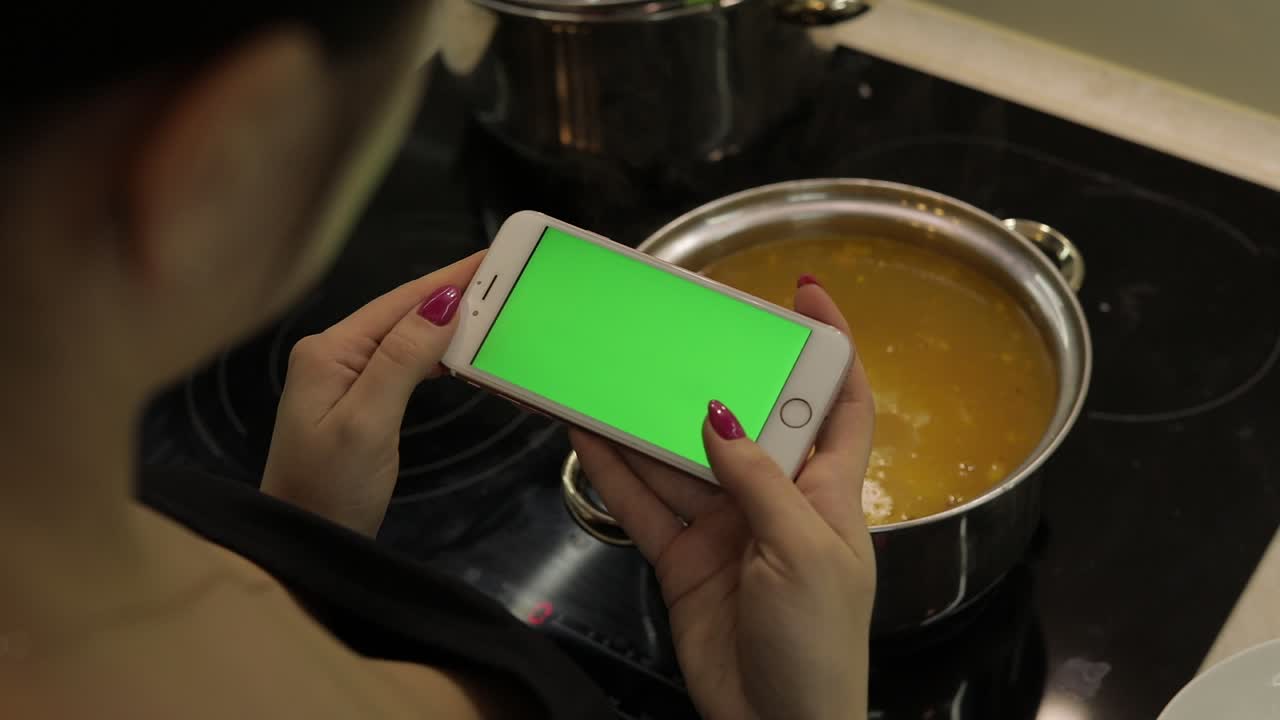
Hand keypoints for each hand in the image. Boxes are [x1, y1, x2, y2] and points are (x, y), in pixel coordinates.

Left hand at [261, 252, 484, 535]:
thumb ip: (402, 359)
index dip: (449, 278)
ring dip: (448, 324)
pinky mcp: (359, 404)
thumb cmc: (330, 487)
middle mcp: (334, 356)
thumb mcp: (368, 421)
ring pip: (406, 338)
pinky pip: (404, 365)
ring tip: (496, 307)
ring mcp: (345, 380)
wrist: (302, 546)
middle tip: (508, 277)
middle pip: (403, 314)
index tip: (494, 256)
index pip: (400, 301)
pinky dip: (437, 355)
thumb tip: (443, 302)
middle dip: (453, 294)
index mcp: (330, 351)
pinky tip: (462, 351)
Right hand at [570, 280, 875, 719]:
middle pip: (745, 419)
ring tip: (611, 370)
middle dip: (714, 373)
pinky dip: (615, 470)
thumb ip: (759, 479)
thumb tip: (720, 413)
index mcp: (827, 489)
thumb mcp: (802, 550)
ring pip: (681, 457)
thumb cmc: (818, 641)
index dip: (831, 346)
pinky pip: (646, 502)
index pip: (840, 402)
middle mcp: (776, 498)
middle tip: (679, 325)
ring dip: (646, 420)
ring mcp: (726, 525)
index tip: (806, 293)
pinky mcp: (683, 557)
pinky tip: (586, 432)